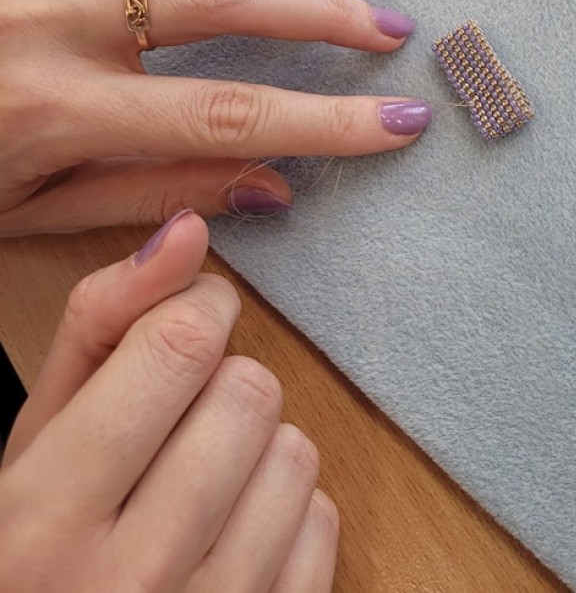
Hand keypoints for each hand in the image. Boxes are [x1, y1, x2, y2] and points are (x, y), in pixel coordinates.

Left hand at [0, 0, 430, 233]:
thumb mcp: (32, 213)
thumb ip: (153, 197)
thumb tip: (273, 190)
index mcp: (55, 112)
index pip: (223, 118)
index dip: (324, 123)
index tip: (397, 125)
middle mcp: (54, 27)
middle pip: (219, 1)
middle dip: (321, 15)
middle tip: (389, 31)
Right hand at [1, 210, 336, 591]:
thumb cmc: (41, 545)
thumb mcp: (39, 436)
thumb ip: (103, 323)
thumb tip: (188, 230)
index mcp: (45, 517)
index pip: (180, 344)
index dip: (199, 306)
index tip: (190, 321)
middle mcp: (124, 582)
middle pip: (248, 392)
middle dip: (223, 384)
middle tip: (181, 421)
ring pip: (296, 453)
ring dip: (261, 446)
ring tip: (206, 477)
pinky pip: (324, 523)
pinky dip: (291, 512)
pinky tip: (234, 530)